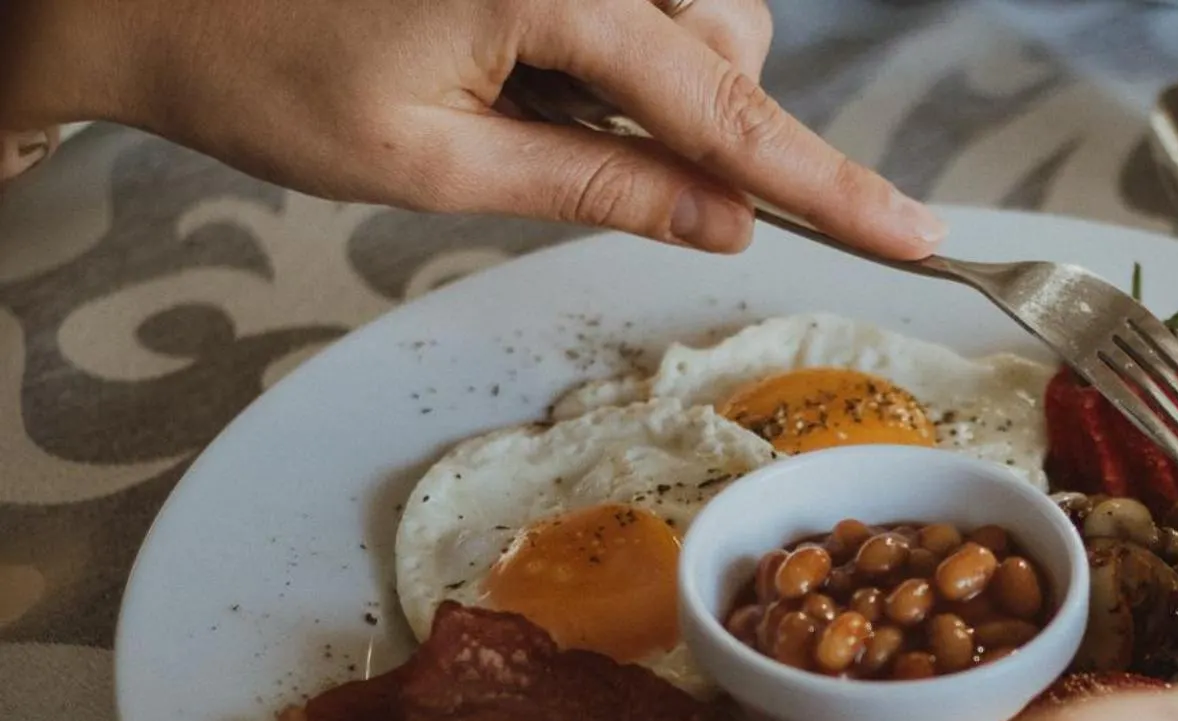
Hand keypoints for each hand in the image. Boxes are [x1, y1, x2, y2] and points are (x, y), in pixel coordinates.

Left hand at [0, 0, 943, 255]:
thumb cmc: (258, 69)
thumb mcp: (431, 164)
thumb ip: (596, 187)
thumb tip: (723, 222)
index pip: (722, 108)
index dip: (826, 184)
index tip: (914, 236)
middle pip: (726, 33)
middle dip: (700, 112)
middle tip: (583, 148)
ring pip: (695, 3)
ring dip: (654, 71)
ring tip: (527, 93)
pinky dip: (616, 33)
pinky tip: (519, 50)